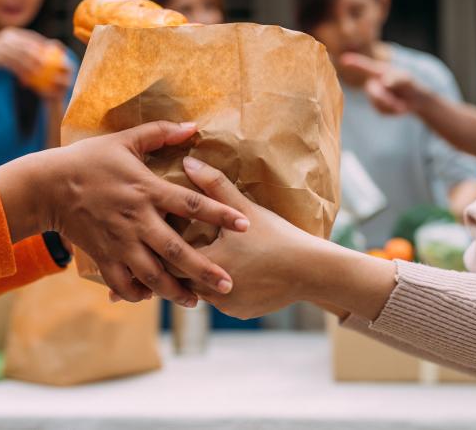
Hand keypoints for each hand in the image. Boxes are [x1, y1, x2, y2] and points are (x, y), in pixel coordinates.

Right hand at [0, 27, 46, 78]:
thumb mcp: (7, 46)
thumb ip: (20, 47)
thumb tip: (37, 52)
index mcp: (12, 33)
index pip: (30, 36)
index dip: (42, 42)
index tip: (50, 50)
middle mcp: (8, 38)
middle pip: (27, 46)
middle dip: (38, 55)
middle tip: (47, 64)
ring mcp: (2, 46)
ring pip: (21, 57)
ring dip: (30, 66)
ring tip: (38, 74)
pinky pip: (12, 65)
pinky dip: (20, 72)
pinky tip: (25, 79)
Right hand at [0, 122, 249, 306]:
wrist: (47, 186)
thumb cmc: (86, 160)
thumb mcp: (123, 141)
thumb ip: (159, 133)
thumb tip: (192, 126)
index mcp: (147, 190)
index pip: (191, 204)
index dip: (220, 214)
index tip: (244, 225)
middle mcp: (137, 220)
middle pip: (177, 250)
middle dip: (204, 270)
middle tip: (228, 284)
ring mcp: (120, 242)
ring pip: (152, 274)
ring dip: (175, 291)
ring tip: (195, 302)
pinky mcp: (104, 256)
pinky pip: (124, 282)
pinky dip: (139, 294)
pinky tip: (153, 297)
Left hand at [182, 156, 396, 319]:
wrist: (313, 271)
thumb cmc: (278, 237)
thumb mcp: (244, 209)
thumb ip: (214, 184)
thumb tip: (188, 161)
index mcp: (208, 262)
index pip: (168, 260)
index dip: (165, 248)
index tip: (162, 236)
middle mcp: (212, 290)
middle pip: (181, 279)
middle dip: (179, 265)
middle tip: (173, 249)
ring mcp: (226, 305)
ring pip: (200, 293)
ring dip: (199, 278)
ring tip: (200, 258)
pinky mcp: (240, 312)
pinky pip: (221, 301)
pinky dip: (221, 289)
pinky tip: (228, 273)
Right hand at [339, 52, 429, 115]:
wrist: (416, 99)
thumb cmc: (410, 84)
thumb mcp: (406, 79)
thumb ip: (396, 78)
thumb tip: (383, 82)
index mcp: (379, 71)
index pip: (363, 66)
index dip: (353, 63)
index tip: (343, 59)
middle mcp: (373, 82)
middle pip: (372, 91)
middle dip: (385, 99)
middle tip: (400, 104)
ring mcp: (374, 95)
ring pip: (378, 103)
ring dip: (392, 106)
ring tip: (402, 105)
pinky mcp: (377, 107)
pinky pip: (382, 111)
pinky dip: (393, 111)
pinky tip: (399, 108)